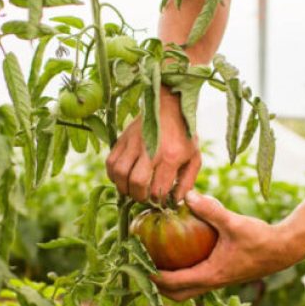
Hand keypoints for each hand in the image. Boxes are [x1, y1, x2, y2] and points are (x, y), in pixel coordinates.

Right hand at [106, 87, 200, 202]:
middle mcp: (150, 149)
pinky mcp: (122, 138)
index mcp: (171, 156)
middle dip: (138, 196)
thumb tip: (176, 201)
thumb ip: (187, 182)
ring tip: (131, 189)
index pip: (158, 189)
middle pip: (136, 182)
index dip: (157, 200)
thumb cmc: (184, 134)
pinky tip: (122, 177)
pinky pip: (110, 162)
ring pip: (119, 173)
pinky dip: (113, 174)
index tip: (159, 200)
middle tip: (143, 196)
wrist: (169, 105)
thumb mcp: (194, 157)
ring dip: (123, 186)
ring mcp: (134, 143)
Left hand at [152, 192, 304, 300]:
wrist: (284, 249)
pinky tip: (179, 251)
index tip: (135, 265)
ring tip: (154, 262)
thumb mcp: (234, 222)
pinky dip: (183, 272)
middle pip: (176, 294)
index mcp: (210, 275)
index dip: (152, 276)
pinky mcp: (223, 274)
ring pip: (187, 290)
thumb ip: (210, 209)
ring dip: (170, 282)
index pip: (173, 283)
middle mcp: (212, 282)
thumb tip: (186, 195)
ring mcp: (218, 280)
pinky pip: (196, 279)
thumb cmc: (260, 238)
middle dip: (156, 286)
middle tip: (141, 267)